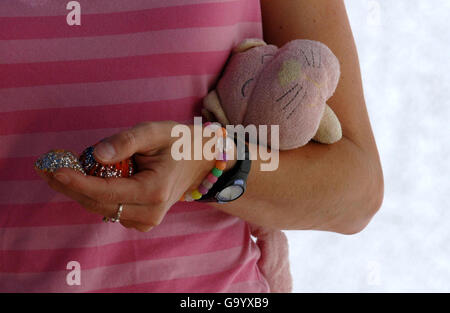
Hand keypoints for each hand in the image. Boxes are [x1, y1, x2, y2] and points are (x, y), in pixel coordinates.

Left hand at [35, 121, 235, 231]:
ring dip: (79, 191)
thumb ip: (126, 141)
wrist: (199, 163)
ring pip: (101, 209)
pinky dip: (94, 195)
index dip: (77, 182)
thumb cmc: (178, 143)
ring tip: (60, 169)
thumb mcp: (156, 132)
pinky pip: (110, 210)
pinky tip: (86, 178)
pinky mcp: (141, 222)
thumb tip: (95, 155)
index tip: (53, 170)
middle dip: (69, 187)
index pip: (107, 192)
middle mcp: (150, 212)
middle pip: (98, 204)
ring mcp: (146, 221)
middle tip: (45, 167)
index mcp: (155, 190)